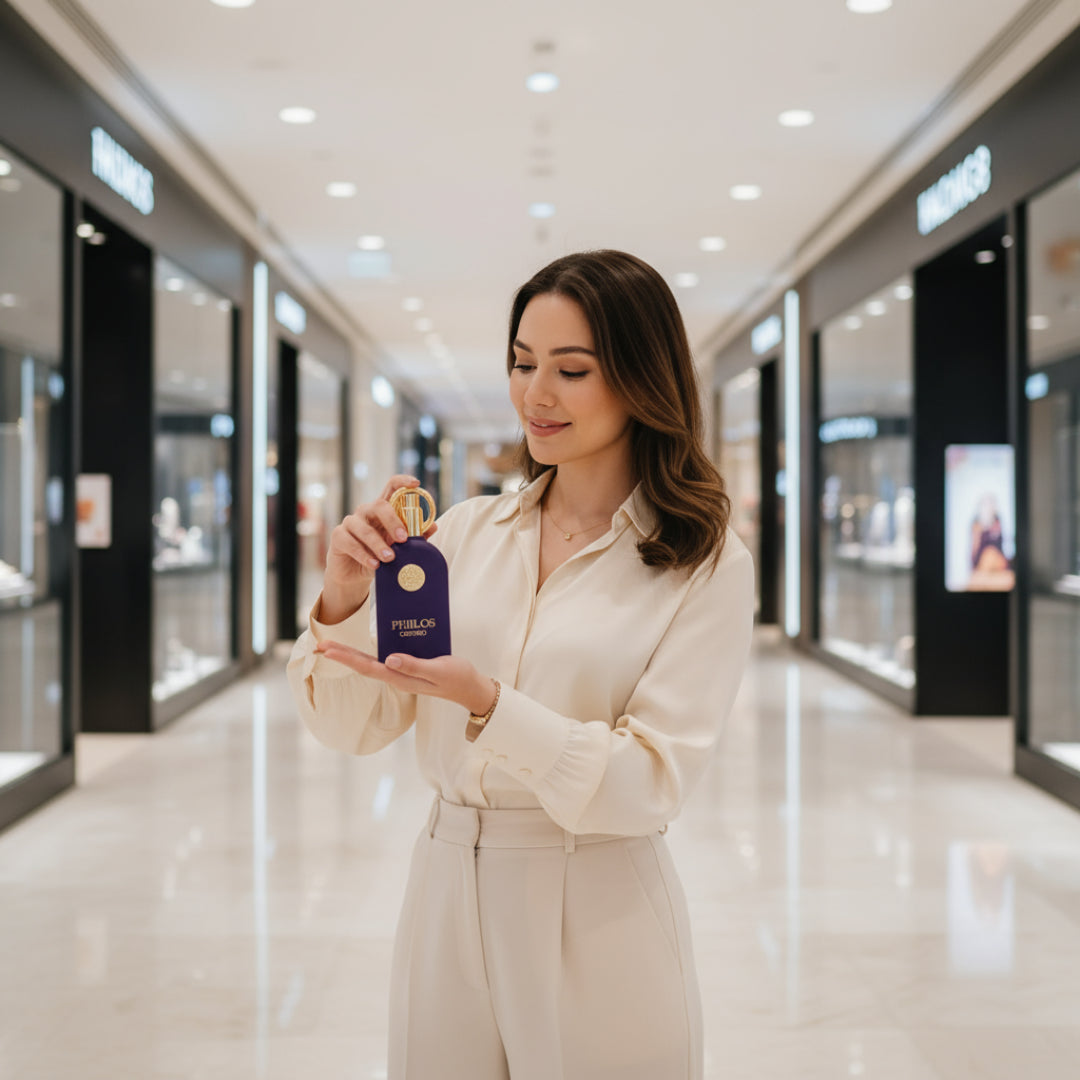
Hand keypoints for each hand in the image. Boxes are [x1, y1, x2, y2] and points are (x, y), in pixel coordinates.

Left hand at [312, 643, 495, 715]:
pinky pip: (384, 657)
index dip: (346, 658)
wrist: (471, 687)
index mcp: (400, 678)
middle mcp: (396, 676)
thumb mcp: (438, 670)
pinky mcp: (408, 665)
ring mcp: (401, 671)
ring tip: (333, 644)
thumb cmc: (456, 678)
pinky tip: (365, 641)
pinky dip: (369, 649)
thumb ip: (414, 666)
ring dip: (351, 653)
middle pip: (362, 665)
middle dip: (341, 654)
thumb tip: (388, 659)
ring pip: (370, 662)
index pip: (367, 667)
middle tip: (319, 644)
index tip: (327, 649)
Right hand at [320, 475, 437, 623]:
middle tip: (403, 538)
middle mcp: (366, 512)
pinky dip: (364, 555)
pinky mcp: (339, 537)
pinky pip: (351, 543)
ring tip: (390, 558)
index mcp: (383, 510)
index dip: (403, 482)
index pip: (391, 487)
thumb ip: (415, 538)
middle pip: (379, 505)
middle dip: (393, 521)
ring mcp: (350, 523)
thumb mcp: (399, 548)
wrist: (355, 576)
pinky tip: (374, 565)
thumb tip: (433, 526)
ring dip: (378, 544)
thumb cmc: (379, 556)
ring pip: (364, 528)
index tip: (415, 484)